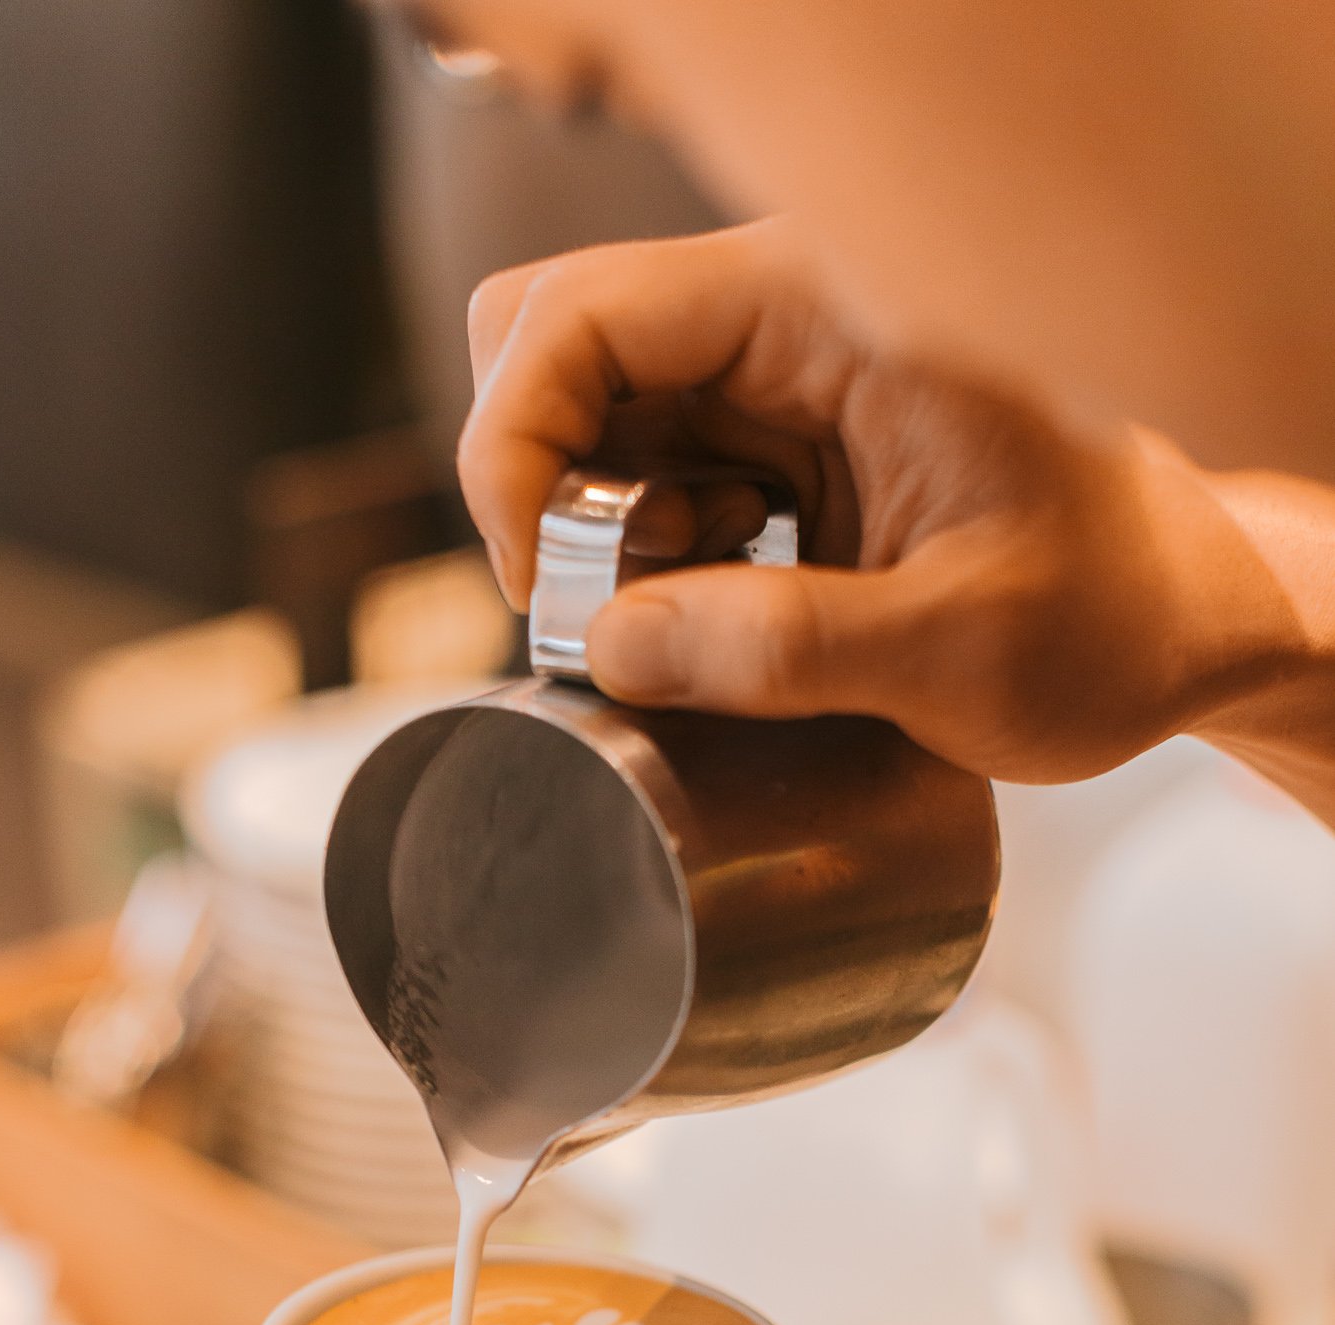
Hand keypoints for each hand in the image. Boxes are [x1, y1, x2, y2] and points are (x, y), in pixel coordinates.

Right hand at [460, 218, 1333, 793]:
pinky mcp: (772, 439)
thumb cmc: (1109, 616)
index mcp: (832, 305)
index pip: (586, 312)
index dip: (516, 447)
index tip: (538, 587)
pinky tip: (716, 606)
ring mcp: (774, 372)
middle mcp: (788, 312)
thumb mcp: (956, 650)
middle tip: (601, 610)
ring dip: (593, 532)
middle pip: (555, 344)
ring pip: (588, 414)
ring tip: (688, 622)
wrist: (1178, 626)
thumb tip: (612, 648)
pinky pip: (641, 468)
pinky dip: (638, 551)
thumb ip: (782, 647)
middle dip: (538, 486)